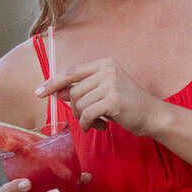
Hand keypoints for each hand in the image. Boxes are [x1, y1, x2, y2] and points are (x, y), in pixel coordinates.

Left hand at [36, 59, 164, 136]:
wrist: (153, 115)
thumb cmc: (127, 105)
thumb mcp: (103, 93)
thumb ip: (81, 90)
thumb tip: (55, 90)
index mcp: (104, 64)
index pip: (71, 72)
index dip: (53, 82)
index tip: (38, 92)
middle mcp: (107, 70)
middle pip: (73, 91)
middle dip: (75, 109)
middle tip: (88, 118)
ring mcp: (111, 83)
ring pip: (78, 104)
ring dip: (84, 118)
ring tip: (97, 122)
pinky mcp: (114, 99)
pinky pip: (87, 114)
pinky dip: (88, 124)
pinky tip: (100, 127)